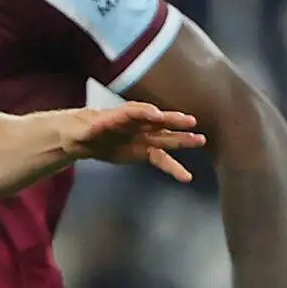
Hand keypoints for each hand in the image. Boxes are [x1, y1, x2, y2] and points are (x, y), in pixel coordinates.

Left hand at [59, 101, 206, 181]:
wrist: (86, 138)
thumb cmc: (86, 128)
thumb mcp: (85, 127)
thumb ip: (94, 126)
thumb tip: (97, 123)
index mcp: (123, 114)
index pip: (136, 111)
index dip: (146, 113)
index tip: (157, 116)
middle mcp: (139, 124)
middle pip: (158, 121)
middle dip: (173, 121)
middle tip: (190, 121)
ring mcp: (145, 137)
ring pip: (166, 138)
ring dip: (183, 140)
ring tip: (201, 140)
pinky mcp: (146, 151)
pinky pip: (162, 159)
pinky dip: (174, 168)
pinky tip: (186, 176)